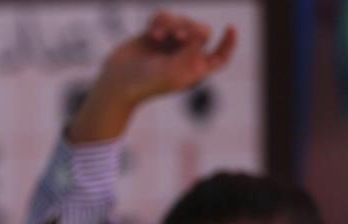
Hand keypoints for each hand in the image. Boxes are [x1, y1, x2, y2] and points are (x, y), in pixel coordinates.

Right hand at [99, 12, 236, 105]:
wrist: (117, 82)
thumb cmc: (146, 83)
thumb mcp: (175, 70)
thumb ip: (193, 49)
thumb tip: (202, 34)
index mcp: (194, 71)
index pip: (219, 57)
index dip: (228, 43)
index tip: (231, 28)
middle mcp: (184, 57)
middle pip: (202, 32)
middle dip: (191, 29)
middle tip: (177, 35)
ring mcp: (168, 45)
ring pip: (182, 20)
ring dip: (171, 24)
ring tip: (157, 35)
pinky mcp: (153, 35)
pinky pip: (165, 16)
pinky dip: (159, 20)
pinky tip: (151, 31)